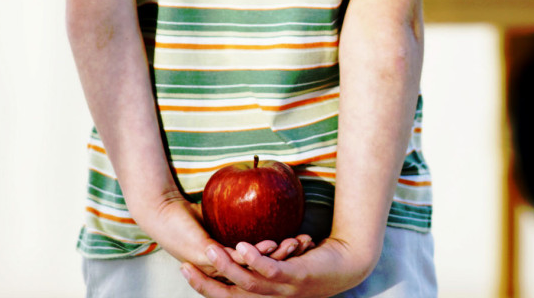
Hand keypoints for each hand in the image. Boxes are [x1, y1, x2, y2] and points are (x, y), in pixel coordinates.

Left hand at [130, 192, 313, 280]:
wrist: (163, 211)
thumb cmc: (191, 215)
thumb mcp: (223, 220)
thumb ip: (240, 222)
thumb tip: (262, 208)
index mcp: (224, 267)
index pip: (259, 268)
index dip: (281, 261)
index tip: (302, 247)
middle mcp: (220, 272)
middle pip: (259, 274)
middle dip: (285, 263)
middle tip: (305, 250)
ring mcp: (213, 267)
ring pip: (250, 270)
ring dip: (275, 260)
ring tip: (294, 247)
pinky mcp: (207, 256)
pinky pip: (236, 258)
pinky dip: (255, 254)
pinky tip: (271, 245)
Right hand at [181, 235, 377, 296]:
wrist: (349, 262)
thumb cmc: (316, 260)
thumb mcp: (284, 260)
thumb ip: (264, 257)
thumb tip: (243, 242)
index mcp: (266, 297)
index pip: (228, 296)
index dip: (205, 286)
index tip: (185, 269)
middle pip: (230, 296)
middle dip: (206, 283)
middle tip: (184, 266)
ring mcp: (283, 290)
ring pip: (247, 284)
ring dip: (226, 268)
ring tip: (210, 251)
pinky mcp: (296, 276)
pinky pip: (271, 271)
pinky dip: (254, 260)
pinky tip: (242, 247)